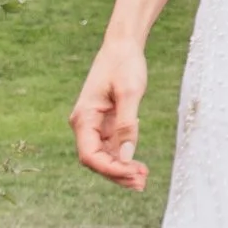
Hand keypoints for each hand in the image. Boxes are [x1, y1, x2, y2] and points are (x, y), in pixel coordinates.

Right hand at [71, 42, 150, 189]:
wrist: (123, 45)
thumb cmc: (124, 64)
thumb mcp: (130, 93)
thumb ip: (128, 125)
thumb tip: (126, 156)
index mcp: (84, 118)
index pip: (90, 155)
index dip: (110, 169)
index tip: (132, 174)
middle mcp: (84, 124)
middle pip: (96, 160)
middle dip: (117, 173)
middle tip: (142, 183)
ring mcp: (94, 125)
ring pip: (103, 156)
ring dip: (121, 168)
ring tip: (143, 179)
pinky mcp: (105, 122)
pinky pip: (110, 147)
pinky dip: (123, 157)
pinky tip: (138, 165)